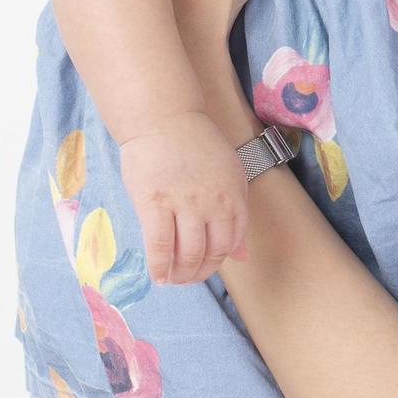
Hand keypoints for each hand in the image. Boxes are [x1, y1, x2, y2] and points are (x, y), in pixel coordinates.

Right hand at [118, 112, 250, 283]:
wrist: (164, 118)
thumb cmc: (195, 145)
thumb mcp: (229, 175)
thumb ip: (235, 214)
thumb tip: (243, 256)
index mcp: (234, 196)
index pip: (232, 243)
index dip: (219, 260)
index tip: (207, 266)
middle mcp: (214, 203)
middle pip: (211, 253)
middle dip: (199, 272)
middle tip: (188, 278)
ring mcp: (184, 204)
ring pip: (187, 254)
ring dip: (181, 274)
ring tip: (174, 278)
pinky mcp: (155, 203)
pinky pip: (159, 246)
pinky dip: (159, 266)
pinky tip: (158, 275)